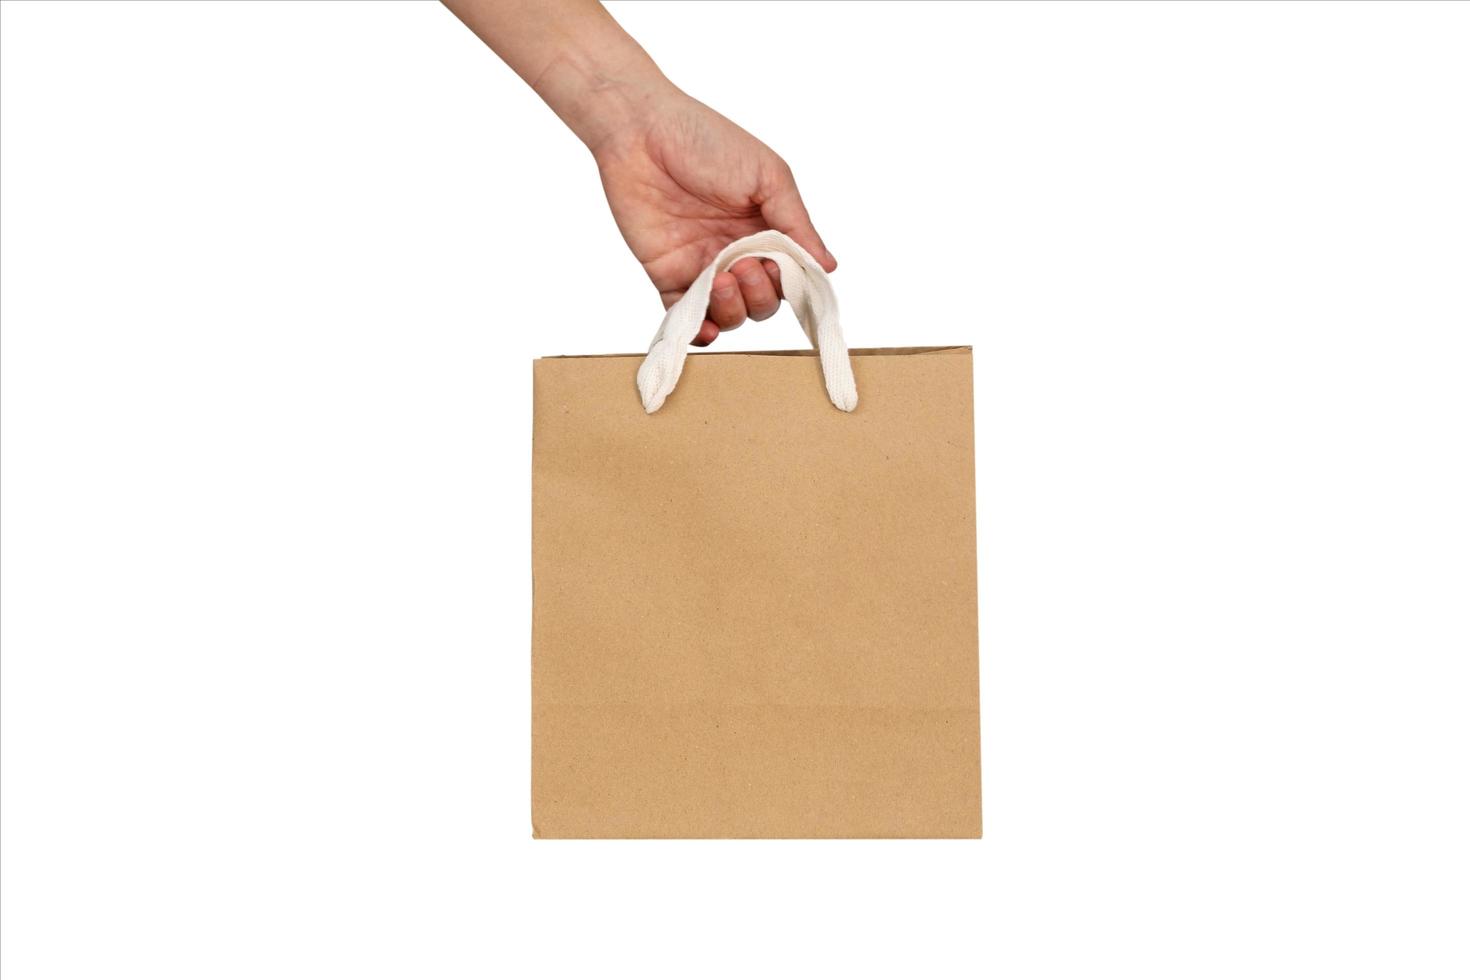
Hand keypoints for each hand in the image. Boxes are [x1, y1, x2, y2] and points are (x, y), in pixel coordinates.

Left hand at [592, 92, 836, 345]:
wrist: (641, 132)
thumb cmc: (706, 141)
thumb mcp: (768, 176)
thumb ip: (796, 224)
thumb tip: (827, 267)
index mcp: (765, 228)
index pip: (789, 276)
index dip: (789, 283)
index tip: (780, 268)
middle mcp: (736, 252)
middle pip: (762, 302)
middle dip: (760, 294)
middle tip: (744, 266)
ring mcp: (702, 267)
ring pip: (729, 315)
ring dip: (733, 310)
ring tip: (722, 279)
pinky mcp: (669, 276)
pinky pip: (687, 318)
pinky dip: (698, 331)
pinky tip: (705, 327)